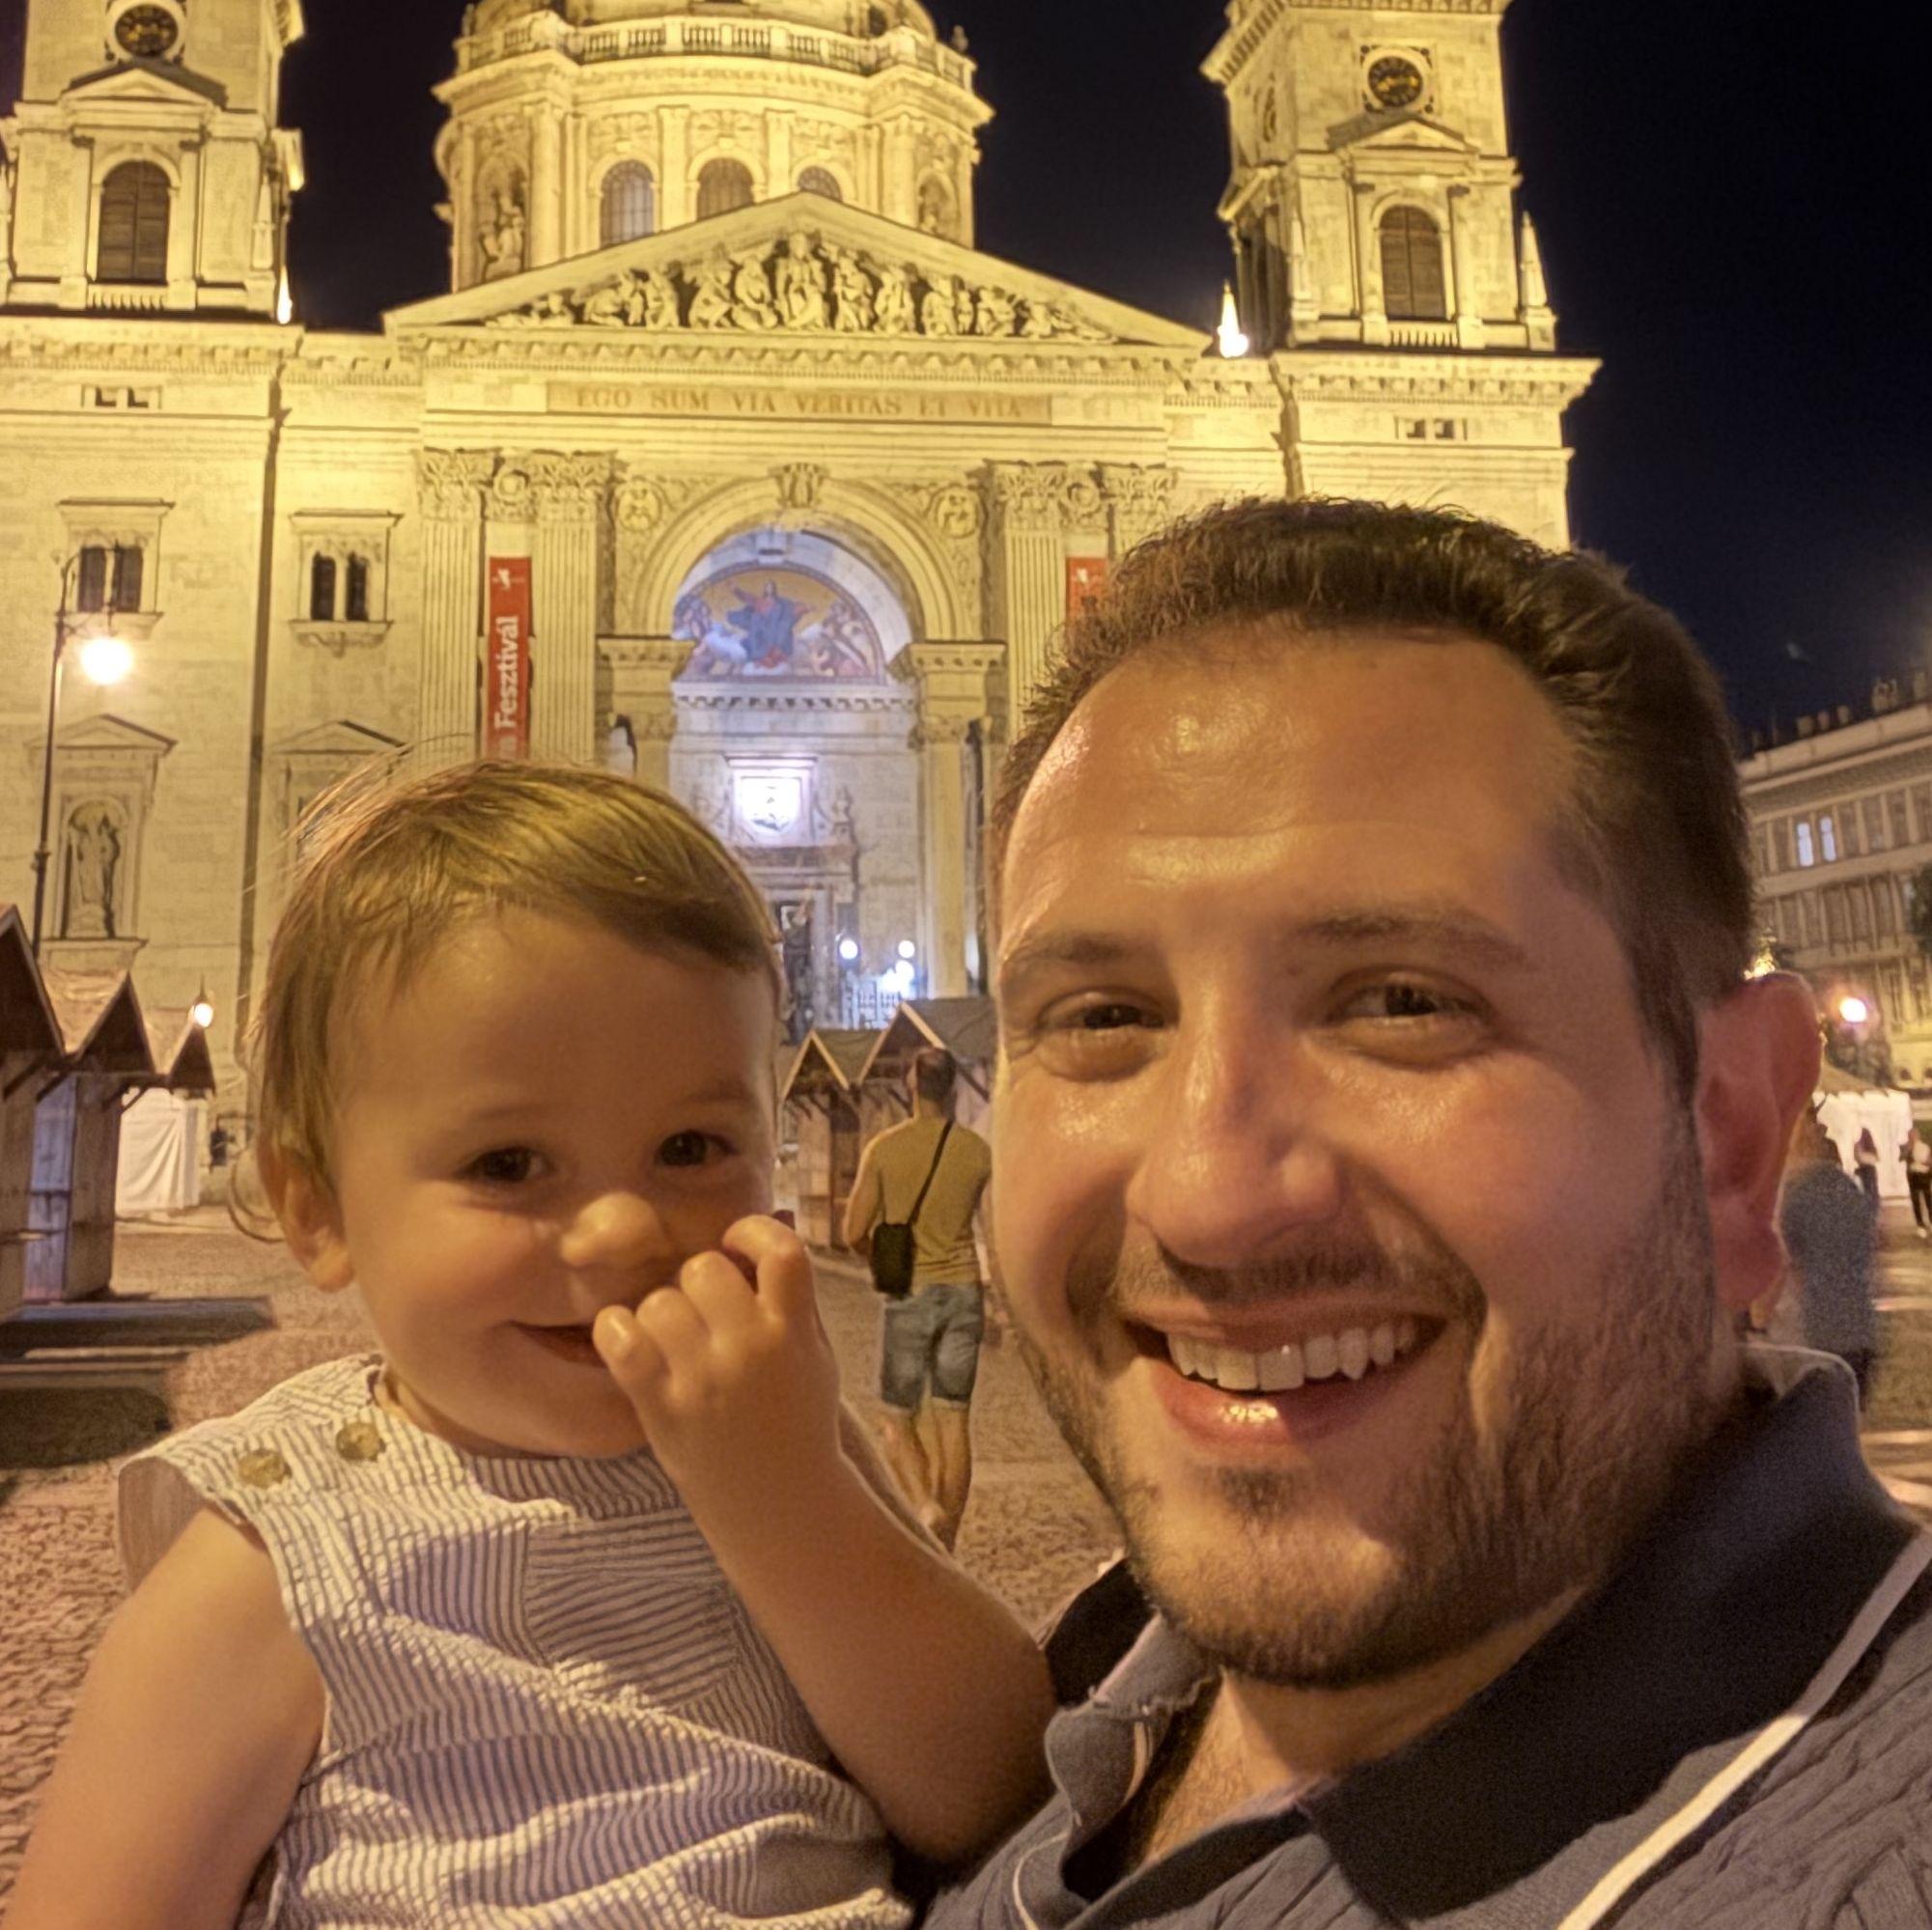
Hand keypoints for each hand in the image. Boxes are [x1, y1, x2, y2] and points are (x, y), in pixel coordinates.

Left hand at [592, 1216, 843, 1531]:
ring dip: (662, 1312)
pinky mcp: (661, 1405)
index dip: (753, 1232)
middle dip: (700, 1283)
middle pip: (704, 1267)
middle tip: (703, 1311)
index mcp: (794, 1331)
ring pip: (660, 1299)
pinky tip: (628, 1342)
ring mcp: (703, 1376)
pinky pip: (622, 1338)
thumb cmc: (800, 1423)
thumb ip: (795, 1295)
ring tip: (673, 1341)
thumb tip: (774, 1220)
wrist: (782, 1506)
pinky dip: (617, 1330)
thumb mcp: (816, 1355)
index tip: (738, 1245)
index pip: (781, 1251)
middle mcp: (750, 1346)